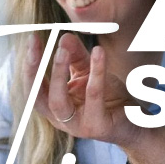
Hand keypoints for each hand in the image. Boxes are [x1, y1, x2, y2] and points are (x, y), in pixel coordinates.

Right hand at [38, 33, 142, 147]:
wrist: (134, 122)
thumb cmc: (108, 98)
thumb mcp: (89, 73)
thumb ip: (76, 56)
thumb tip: (63, 37)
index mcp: (53, 106)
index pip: (34, 86)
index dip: (30, 63)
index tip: (32, 38)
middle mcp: (60, 118)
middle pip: (37, 97)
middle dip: (34, 69)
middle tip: (37, 44)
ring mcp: (77, 126)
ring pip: (59, 101)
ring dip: (58, 73)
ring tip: (62, 50)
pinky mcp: (97, 126)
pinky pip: (93, 96)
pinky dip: (96, 73)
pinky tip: (99, 53)